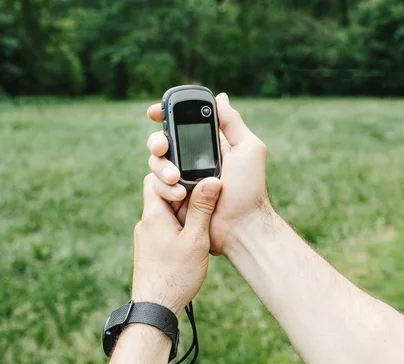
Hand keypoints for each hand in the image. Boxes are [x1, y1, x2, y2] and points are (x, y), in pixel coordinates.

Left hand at [132, 173, 221, 314]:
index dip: (175, 177)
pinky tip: (194, 239)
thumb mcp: (195, 239)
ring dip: (184, 213)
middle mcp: (146, 223)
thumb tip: (212, 181)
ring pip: (165, 212)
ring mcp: (147, 236)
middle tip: (203, 205)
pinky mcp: (150, 248)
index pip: (156, 180)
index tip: (194, 188)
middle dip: (184, 196)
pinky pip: (165, 227)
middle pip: (162, 195)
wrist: (156, 308)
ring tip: (202, 225)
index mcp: (153, 215)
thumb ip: (202, 209)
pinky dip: (180, 227)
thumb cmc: (176, 275)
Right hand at [146, 93, 271, 252]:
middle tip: (162, 147)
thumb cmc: (249, 189)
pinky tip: (178, 194)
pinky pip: (154, 187)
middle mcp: (191, 161)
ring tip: (177, 178)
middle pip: (162, 142)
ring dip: (161, 167)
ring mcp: (180, 180)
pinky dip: (162, 187)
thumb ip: (232, 123)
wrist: (241, 226)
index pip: (182, 125)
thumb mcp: (248, 149)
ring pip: (155, 164)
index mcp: (209, 146)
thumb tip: (219, 98)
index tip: (154, 112)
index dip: (166, 116)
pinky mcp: (172, 199)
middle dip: (157, 141)